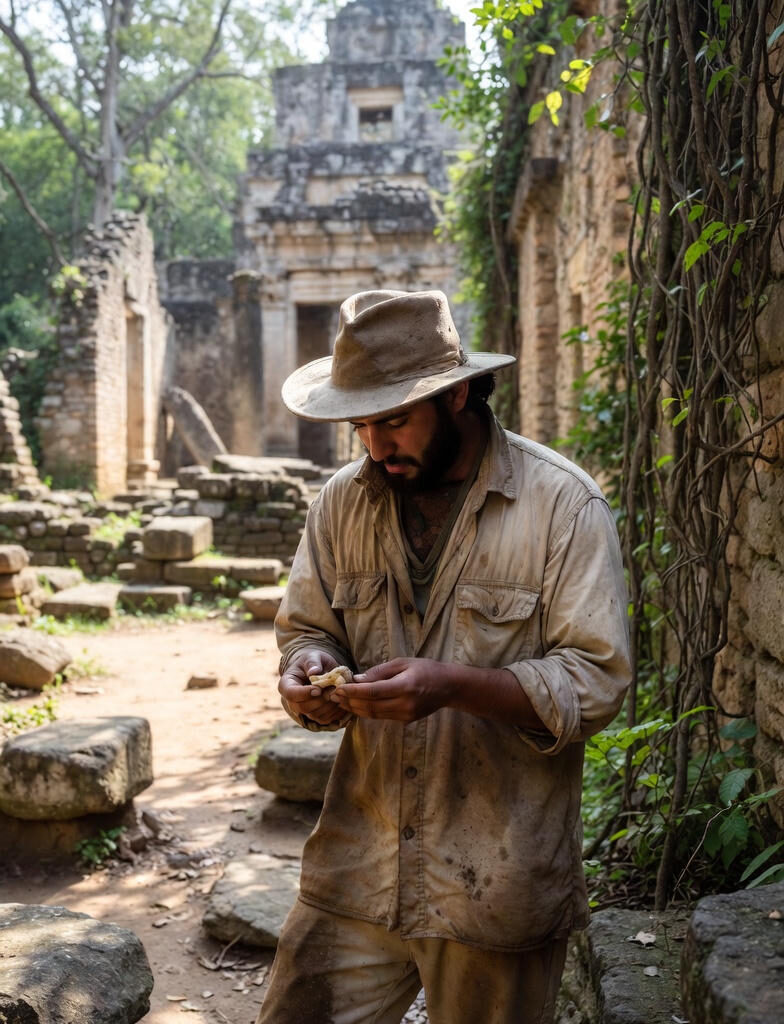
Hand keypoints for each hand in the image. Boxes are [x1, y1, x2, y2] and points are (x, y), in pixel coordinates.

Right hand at [279, 650, 347, 725]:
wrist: (320, 669)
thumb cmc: (313, 661)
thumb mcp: (312, 656)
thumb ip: (313, 662)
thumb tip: (314, 672)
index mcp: (286, 684)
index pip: (291, 694)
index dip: (305, 693)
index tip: (318, 689)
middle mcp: (292, 700)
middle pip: (303, 707)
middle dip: (321, 699)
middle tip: (333, 689)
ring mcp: (304, 710)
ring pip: (315, 715)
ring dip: (330, 705)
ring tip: (338, 692)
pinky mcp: (316, 715)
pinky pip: (325, 719)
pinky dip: (336, 711)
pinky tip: (342, 700)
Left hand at [328, 658, 451, 722]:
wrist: (449, 687)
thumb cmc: (425, 669)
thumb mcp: (403, 663)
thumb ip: (379, 671)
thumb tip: (357, 679)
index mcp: (405, 686)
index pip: (373, 691)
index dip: (353, 691)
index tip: (338, 688)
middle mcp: (405, 704)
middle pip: (371, 706)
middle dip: (350, 702)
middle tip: (334, 696)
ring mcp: (406, 715)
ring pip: (374, 715)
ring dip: (355, 709)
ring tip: (341, 702)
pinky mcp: (406, 720)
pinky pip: (382, 716)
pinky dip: (367, 712)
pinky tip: (356, 706)